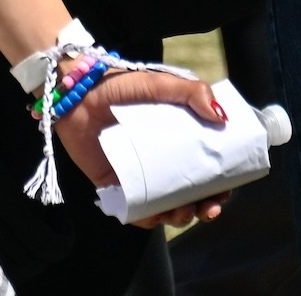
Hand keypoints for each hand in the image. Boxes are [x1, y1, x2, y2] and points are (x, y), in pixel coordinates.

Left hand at [55, 66, 232, 228]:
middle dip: (205, 207)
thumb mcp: (158, 82)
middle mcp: (162, 161)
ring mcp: (140, 175)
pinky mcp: (116, 186)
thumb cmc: (117, 84)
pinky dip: (148, 219)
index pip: (208, 168)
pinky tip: (157, 216)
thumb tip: (222, 118)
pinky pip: (136, 211)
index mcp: (178, 139)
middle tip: (209, 209)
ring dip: (181, 217)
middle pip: (193, 193)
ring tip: (182, 212)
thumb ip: (191, 92)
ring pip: (168, 207)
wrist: (74, 92)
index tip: (227, 190)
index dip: (221, 183)